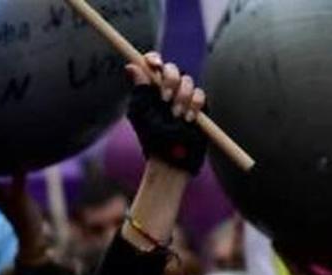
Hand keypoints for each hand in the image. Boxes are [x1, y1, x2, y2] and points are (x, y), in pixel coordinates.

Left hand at [124, 52, 207, 175]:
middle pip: (172, 68)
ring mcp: (184, 96)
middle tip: (165, 99)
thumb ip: (139, 90)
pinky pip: (200, 94)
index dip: (154, 59)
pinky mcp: (199, 105)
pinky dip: (195, 105)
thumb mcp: (142, 114)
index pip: (152, 65)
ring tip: (177, 117)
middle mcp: (167, 89)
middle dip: (170, 81)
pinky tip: (189, 120)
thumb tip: (130, 65)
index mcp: (149, 89)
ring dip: (182, 98)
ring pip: (188, 80)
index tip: (154, 64)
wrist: (173, 158)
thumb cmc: (152, 139)